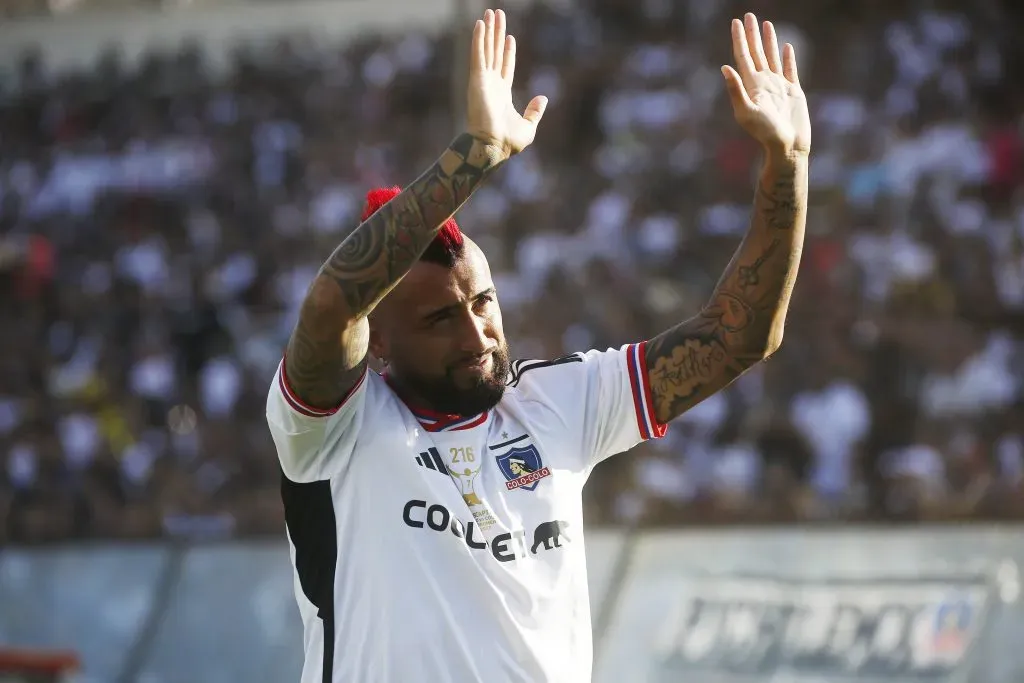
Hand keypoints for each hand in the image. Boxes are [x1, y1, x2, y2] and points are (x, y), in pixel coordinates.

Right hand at [466, 9, 547, 159]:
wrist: (493, 147)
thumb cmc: (508, 142)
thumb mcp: (529, 127)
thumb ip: (535, 111)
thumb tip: (544, 98)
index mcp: (502, 94)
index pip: (505, 67)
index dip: (507, 51)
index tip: (509, 37)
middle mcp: (491, 84)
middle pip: (494, 52)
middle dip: (496, 33)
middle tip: (496, 15)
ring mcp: (483, 81)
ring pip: (486, 49)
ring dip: (487, 30)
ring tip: (489, 12)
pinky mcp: (477, 79)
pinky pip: (478, 55)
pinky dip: (478, 39)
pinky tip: (480, 24)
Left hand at [722, 14, 810, 156]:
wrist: (787, 146)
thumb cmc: (765, 133)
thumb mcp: (747, 112)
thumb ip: (735, 90)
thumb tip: (724, 67)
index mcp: (751, 86)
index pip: (742, 57)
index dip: (738, 39)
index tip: (735, 22)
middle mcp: (763, 83)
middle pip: (755, 53)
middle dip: (751, 35)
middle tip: (748, 16)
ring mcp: (778, 86)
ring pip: (772, 57)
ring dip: (768, 41)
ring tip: (766, 24)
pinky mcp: (793, 91)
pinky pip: (790, 70)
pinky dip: (788, 57)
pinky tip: (786, 47)